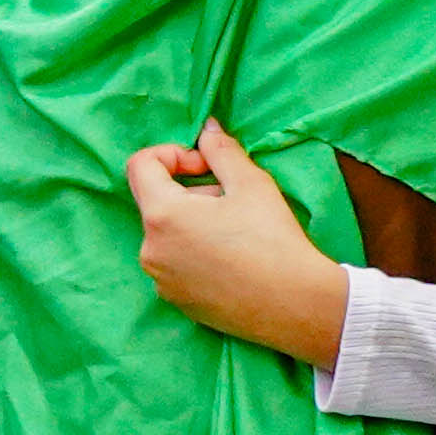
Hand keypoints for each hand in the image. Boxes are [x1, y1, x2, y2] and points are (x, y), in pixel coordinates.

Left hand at [127, 123, 346, 366]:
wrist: (295, 305)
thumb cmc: (272, 240)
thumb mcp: (250, 183)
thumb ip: (220, 150)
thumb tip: (206, 129)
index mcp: (162, 215)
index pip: (140, 165)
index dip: (173, 154)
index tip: (206, 167)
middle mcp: (150, 250)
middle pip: (157, 201)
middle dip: (190, 191)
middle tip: (232, 201)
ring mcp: (160, 279)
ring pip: (167, 232)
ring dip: (194, 222)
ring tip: (235, 232)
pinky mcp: (175, 300)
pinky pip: (175, 262)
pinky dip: (194, 251)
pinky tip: (232, 260)